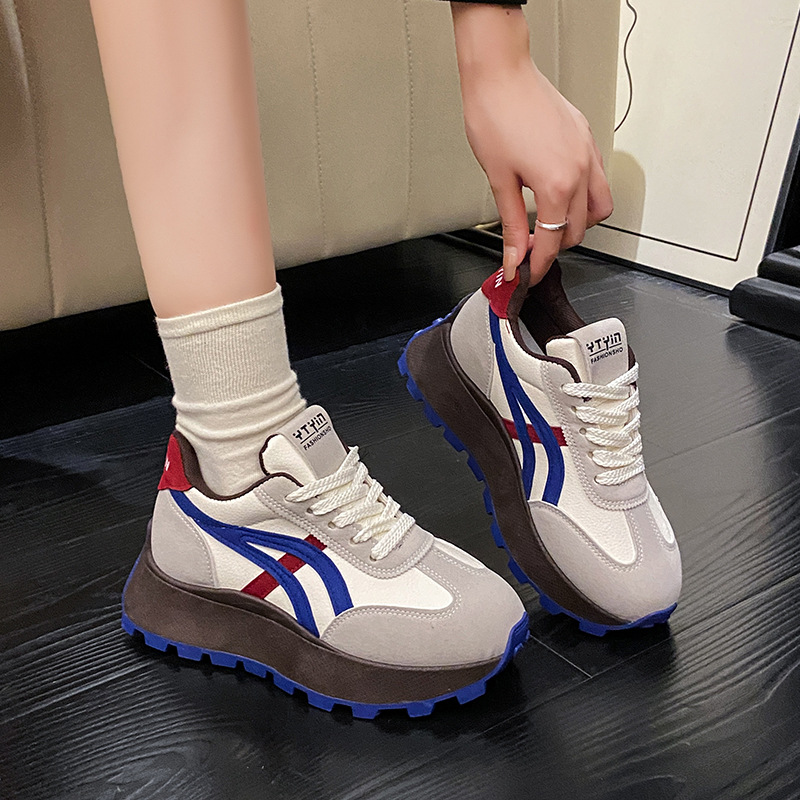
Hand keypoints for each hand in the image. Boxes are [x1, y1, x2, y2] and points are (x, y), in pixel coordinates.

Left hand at [451, 3, 612, 283]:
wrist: (501, 74)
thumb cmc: (494, 117)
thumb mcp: (499, 181)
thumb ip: (512, 224)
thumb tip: (514, 257)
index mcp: (557, 185)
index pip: (553, 241)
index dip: (538, 264)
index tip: (527, 274)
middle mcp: (580, 170)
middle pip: (579, 230)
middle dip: (555, 245)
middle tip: (529, 247)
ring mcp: (587, 152)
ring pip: (599, 207)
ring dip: (577, 222)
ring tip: (548, 222)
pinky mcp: (586, 138)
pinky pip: (597, 179)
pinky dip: (583, 196)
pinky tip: (559, 193)